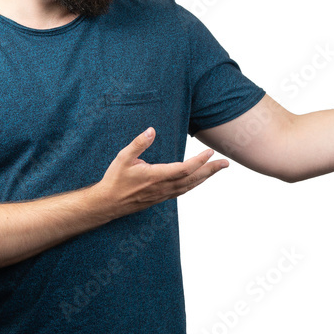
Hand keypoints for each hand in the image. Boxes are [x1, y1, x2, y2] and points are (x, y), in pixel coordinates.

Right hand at [94, 127, 229, 219]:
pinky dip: (195, 184)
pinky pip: (183, 191)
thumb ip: (139, 144)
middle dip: (211, 170)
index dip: (199, 161)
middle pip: (193, 179)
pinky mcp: (161, 198)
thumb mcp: (123, 158)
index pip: (184, 169)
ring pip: (190, 186)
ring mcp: (163, 194)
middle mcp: (163, 187)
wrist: (108, 203)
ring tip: (217, 169)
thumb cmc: (115, 180)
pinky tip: (199, 180)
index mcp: (156, 176)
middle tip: (225, 163)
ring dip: (205, 177)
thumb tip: (152, 130)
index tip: (210, 152)